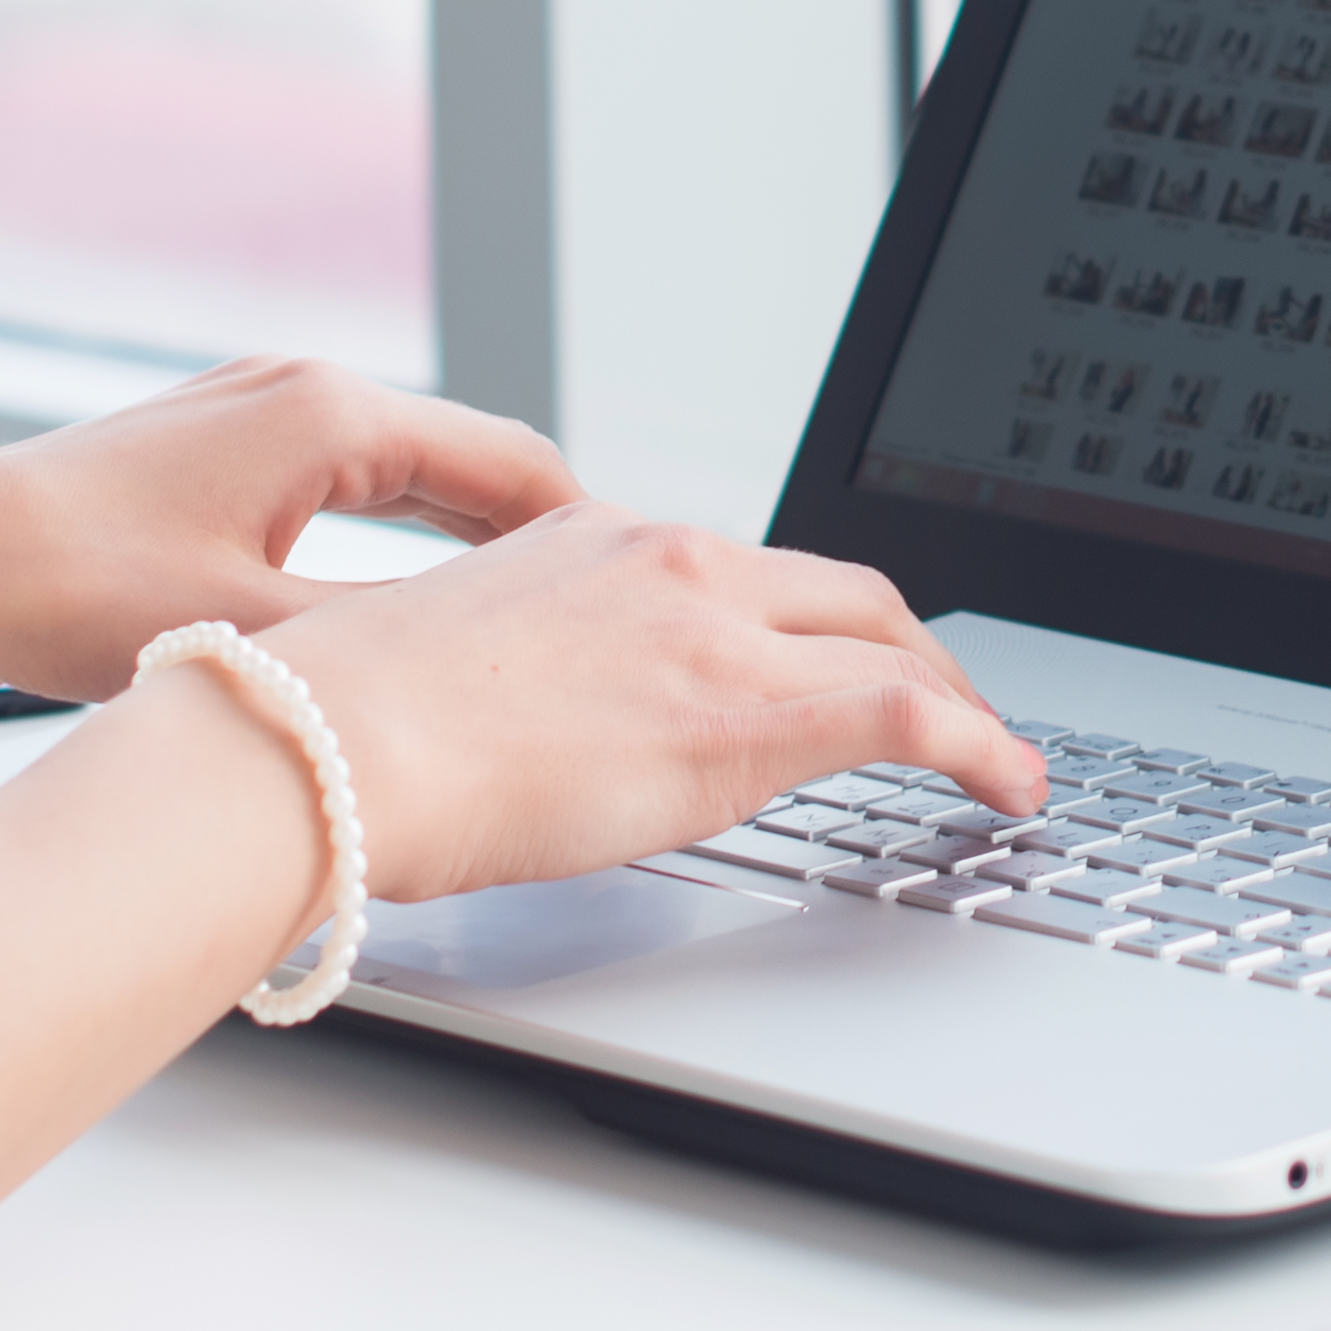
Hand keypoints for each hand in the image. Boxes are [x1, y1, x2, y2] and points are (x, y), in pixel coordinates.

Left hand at [0, 358, 580, 714]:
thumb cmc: (62, 588)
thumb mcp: (252, 636)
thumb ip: (382, 646)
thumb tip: (485, 671)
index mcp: (325, 413)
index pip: (507, 459)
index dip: (584, 530)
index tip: (635, 585)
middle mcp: (291, 396)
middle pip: (462, 458)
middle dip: (535, 534)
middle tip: (598, 609)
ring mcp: (241, 425)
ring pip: (398, 475)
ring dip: (461, 536)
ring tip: (520, 614)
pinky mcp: (197, 466)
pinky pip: (335, 492)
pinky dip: (388, 539)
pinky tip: (397, 604)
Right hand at [242, 513, 1044, 902]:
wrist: (321, 743)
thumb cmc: (346, 723)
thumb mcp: (449, 659)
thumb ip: (520, 669)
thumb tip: (530, 719)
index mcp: (600, 542)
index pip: (748, 566)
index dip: (817, 619)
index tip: (836, 657)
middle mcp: (673, 565)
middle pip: (847, 593)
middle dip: (917, 649)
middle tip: (949, 704)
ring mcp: (715, 635)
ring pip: (894, 642)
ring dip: (960, 700)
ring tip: (993, 753)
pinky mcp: (742, 720)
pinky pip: (906, 717)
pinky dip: (981, 748)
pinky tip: (1009, 788)